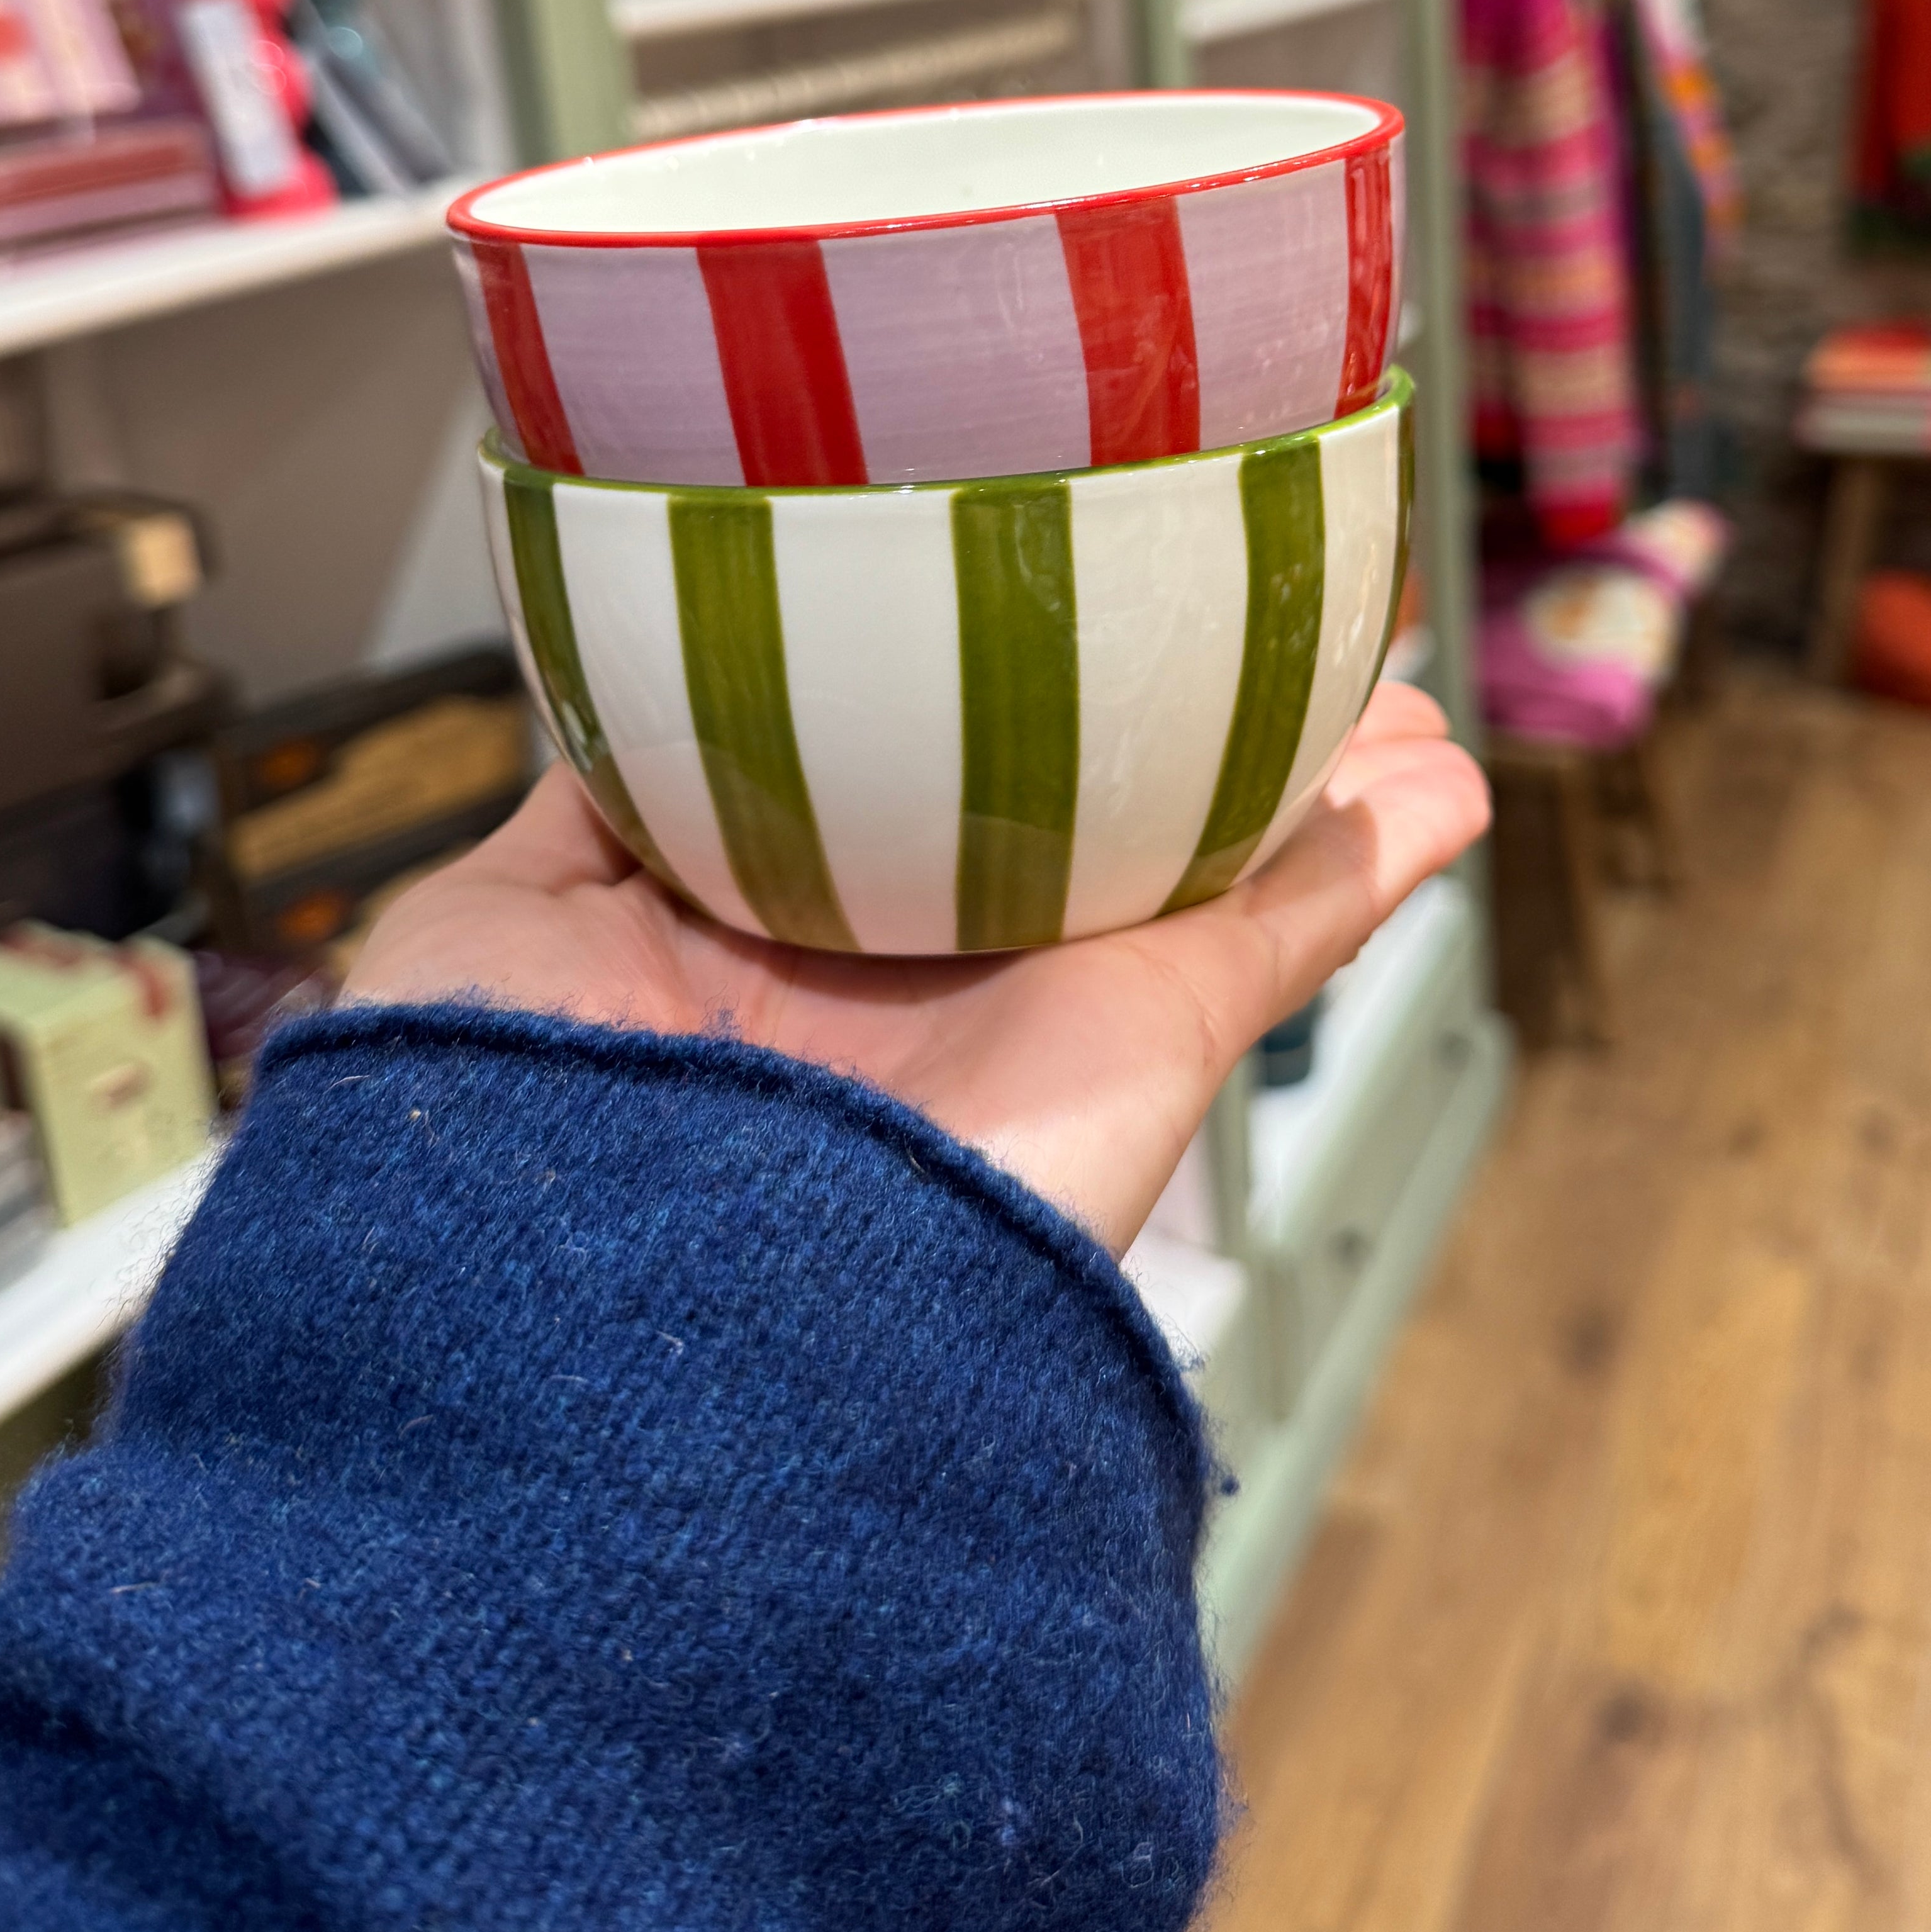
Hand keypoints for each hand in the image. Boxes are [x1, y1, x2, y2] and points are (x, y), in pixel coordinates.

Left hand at [339, 684, 1487, 1253]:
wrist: (614, 1336)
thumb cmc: (507, 1141)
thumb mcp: (487, 933)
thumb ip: (585, 816)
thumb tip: (639, 700)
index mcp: (774, 932)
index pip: (912, 778)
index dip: (980, 685)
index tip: (1030, 595)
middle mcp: (927, 968)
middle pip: (1098, 809)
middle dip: (1181, 728)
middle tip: (1259, 630)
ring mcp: (1050, 1006)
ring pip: (1223, 855)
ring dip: (1320, 774)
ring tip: (1398, 688)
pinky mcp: (1147, 1042)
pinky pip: (1290, 934)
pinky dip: (1377, 859)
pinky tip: (1443, 786)